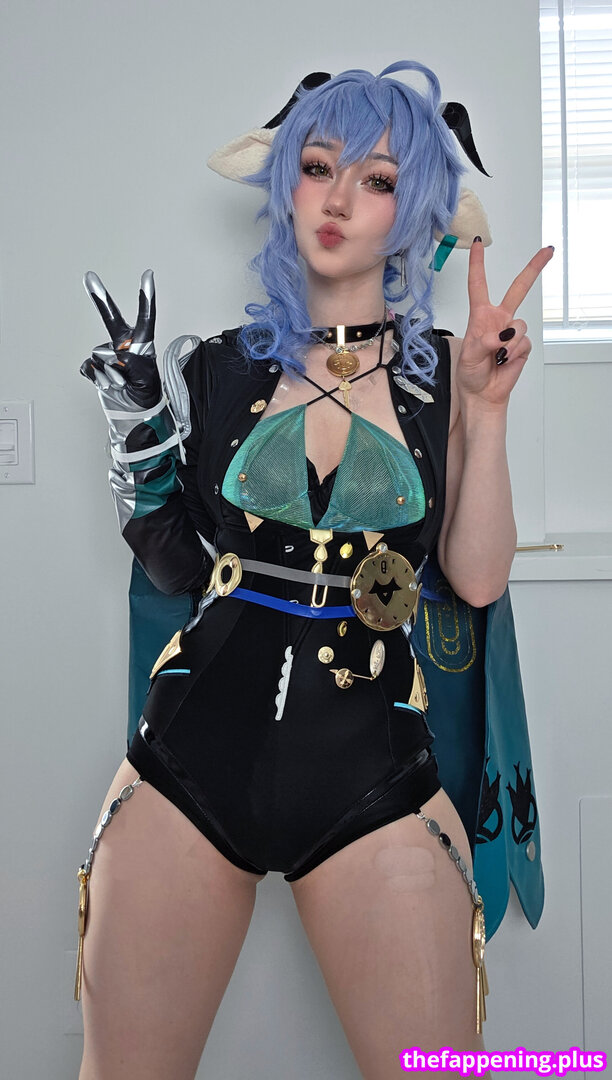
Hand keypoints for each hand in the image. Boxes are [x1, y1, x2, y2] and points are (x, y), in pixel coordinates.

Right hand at [81, 270, 159, 407]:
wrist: (133, 414)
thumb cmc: (146, 394)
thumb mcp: (147, 379)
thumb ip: (133, 363)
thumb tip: (114, 354)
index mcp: (141, 345)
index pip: (145, 318)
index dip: (146, 297)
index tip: (148, 275)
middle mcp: (122, 345)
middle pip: (110, 319)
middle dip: (100, 298)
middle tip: (90, 276)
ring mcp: (108, 355)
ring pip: (100, 355)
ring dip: (110, 373)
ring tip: (122, 383)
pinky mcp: (95, 368)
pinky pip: (89, 367)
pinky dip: (97, 378)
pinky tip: (108, 384)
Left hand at [455, 240, 553, 409]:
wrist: (482, 393)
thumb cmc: (470, 372)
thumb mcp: (468, 356)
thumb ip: (483, 342)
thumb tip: (501, 335)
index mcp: (480, 315)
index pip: (479, 284)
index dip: (478, 263)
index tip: (478, 244)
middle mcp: (499, 319)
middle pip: (519, 288)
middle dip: (534, 269)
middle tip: (547, 252)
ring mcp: (512, 331)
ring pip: (520, 324)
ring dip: (508, 342)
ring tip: (497, 355)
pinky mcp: (522, 345)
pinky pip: (523, 342)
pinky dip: (514, 352)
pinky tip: (505, 360)